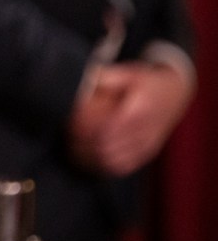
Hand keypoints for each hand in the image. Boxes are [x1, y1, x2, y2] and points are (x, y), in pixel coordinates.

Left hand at [67, 60, 193, 175]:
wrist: (175, 94)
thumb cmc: (146, 82)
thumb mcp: (129, 73)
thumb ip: (106, 78)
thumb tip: (81, 82)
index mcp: (140, 109)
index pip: (108, 126)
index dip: (86, 128)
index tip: (69, 123)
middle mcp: (145, 130)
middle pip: (106, 146)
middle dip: (82, 143)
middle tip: (65, 135)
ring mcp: (147, 145)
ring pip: (112, 161)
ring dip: (88, 156)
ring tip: (71, 146)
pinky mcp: (145, 154)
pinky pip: (121, 168)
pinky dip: (100, 165)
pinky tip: (86, 158)